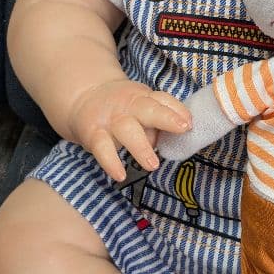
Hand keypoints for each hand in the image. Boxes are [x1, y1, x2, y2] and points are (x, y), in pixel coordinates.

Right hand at [67, 79, 190, 179]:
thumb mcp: (141, 106)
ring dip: (141, 147)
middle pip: (148, 109)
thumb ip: (156, 123)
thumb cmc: (123, 108)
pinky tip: (120, 175)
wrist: (84, 97)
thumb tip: (164, 143)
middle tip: (183, 129)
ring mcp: (111, 119)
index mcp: (144, 97)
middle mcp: (129, 105)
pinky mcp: (93, 133)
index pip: (163, 100)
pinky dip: (111, 162)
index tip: (190, 123)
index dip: (178, 110)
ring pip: (126, 129)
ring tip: (152, 165)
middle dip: (166, 118)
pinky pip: (102, 148)